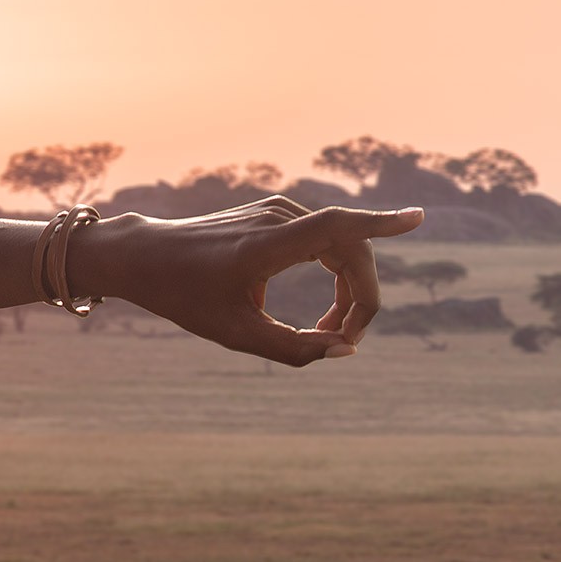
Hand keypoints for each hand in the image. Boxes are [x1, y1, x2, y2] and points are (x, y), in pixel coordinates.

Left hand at [80, 197, 423, 365]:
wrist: (142, 256)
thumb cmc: (182, 294)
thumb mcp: (234, 333)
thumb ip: (292, 349)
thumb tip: (345, 351)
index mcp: (264, 245)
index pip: (334, 226)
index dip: (380, 224)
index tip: (418, 219)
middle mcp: (274, 219)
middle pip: (350, 250)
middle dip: (360, 299)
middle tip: (341, 343)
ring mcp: (274, 211)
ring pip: (340, 247)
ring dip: (348, 291)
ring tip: (328, 334)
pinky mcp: (273, 215)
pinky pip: (324, 241)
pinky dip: (334, 276)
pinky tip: (326, 312)